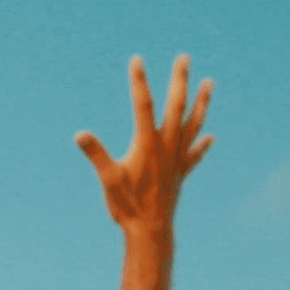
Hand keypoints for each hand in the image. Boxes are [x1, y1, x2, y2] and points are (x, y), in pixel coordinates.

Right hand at [77, 54, 213, 235]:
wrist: (150, 231)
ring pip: (193, 123)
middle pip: (176, 106)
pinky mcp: (181, 173)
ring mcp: (177, 159)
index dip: (139, 81)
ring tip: (209, 82)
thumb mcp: (107, 179)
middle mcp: (167, 146)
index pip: (143, 105)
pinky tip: (209, 137)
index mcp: (147, 144)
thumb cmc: (126, 206)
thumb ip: (96, 155)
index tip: (137, 60)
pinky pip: (194, 154)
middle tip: (183, 58)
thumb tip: (80, 135)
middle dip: (179, 80)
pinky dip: (201, 144)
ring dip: (201, 102)